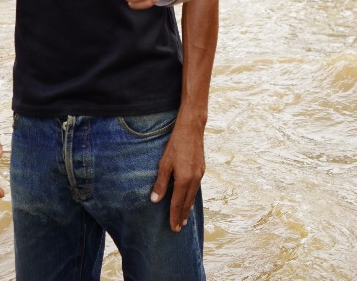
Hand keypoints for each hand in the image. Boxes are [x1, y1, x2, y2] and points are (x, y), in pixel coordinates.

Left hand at [150, 116, 205, 231]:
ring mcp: (200, 174)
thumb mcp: (164, 163)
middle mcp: (194, 179)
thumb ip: (161, 183)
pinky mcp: (202, 169)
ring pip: (193, 196)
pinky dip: (192, 197)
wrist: (192, 129)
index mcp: (184, 179)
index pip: (177, 203)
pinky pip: (196, 188)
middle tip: (179, 228)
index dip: (174, 216)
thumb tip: (155, 200)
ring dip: (188, 208)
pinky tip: (189, 199)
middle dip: (182, 216)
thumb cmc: (176, 144)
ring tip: (184, 218)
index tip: (173, 228)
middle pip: (187, 203)